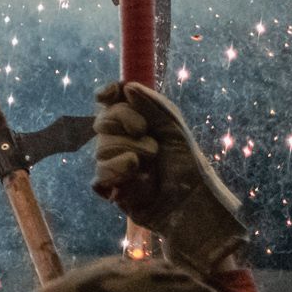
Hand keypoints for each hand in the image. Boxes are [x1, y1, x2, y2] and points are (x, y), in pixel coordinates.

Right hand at [93, 81, 246, 273]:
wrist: (191, 204)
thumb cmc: (188, 165)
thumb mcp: (175, 130)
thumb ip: (152, 106)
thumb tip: (127, 87)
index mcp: (138, 121)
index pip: (113, 100)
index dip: (107, 94)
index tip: (107, 95)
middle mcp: (122, 139)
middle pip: (102, 121)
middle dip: (125, 126)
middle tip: (151, 139)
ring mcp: (114, 163)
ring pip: (100, 150)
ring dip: (129, 155)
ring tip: (150, 168)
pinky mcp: (111, 188)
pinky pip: (99, 177)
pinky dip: (119, 177)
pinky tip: (139, 181)